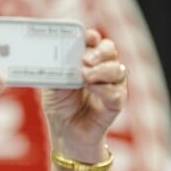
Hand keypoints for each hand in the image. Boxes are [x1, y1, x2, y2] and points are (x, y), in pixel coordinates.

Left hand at [40, 29, 127, 159]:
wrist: (66, 133)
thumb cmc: (61, 106)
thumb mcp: (53, 85)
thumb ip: (57, 70)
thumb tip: (56, 56)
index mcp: (87, 60)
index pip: (94, 42)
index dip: (92, 37)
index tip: (87, 37)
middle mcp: (102, 69)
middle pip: (110, 50)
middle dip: (99, 51)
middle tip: (86, 59)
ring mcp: (112, 85)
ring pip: (117, 69)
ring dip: (101, 70)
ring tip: (85, 76)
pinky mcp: (116, 102)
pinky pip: (117, 91)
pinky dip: (103, 88)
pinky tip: (92, 88)